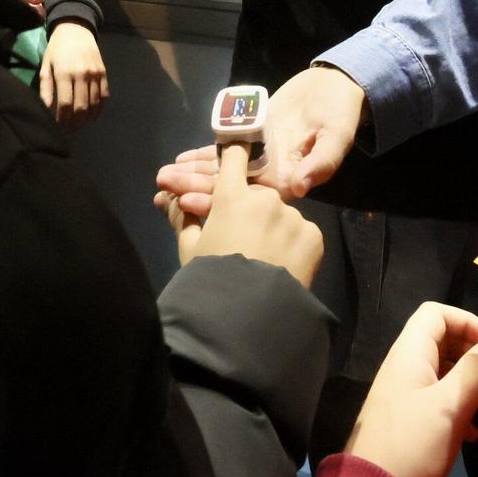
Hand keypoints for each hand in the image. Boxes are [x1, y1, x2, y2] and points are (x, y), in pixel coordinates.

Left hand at [39, 22, 107, 129]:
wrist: (76, 29)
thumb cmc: (56, 49)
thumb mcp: (46, 66)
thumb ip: (46, 89)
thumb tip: (45, 111)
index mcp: (64, 73)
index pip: (65, 104)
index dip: (62, 120)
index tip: (57, 129)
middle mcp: (82, 74)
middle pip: (81, 107)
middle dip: (74, 124)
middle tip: (68, 132)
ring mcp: (96, 74)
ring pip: (94, 104)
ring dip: (86, 120)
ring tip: (78, 127)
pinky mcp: (104, 74)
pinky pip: (104, 97)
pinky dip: (99, 110)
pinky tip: (91, 118)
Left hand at [153, 68, 366, 214]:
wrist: (334, 88)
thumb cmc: (340, 113)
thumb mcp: (338, 136)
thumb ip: (321, 162)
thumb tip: (299, 187)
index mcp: (288, 179)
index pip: (248, 199)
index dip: (218, 202)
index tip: (188, 202)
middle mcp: (269, 174)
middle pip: (227, 187)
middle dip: (194, 187)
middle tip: (162, 189)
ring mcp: (258, 158)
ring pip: (221, 171)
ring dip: (192, 174)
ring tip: (162, 178)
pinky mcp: (252, 140)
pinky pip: (224, 152)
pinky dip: (202, 156)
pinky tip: (179, 160)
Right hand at [159, 143, 322, 286]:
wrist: (250, 319)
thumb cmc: (211, 279)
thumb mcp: (190, 248)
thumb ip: (181, 216)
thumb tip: (164, 197)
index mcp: (232, 195)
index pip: (234, 157)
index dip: (231, 157)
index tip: (231, 161)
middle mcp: (266, 198)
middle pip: (256, 194)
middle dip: (245, 208)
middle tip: (234, 234)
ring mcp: (294, 217)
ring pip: (278, 215)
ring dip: (269, 226)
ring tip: (258, 256)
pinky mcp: (313, 237)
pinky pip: (297, 233)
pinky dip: (289, 243)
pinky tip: (278, 262)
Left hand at [344, 303, 477, 476]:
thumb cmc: (415, 443)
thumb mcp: (450, 405)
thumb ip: (474, 371)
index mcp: (409, 355)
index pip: (436, 314)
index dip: (469, 323)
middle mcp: (404, 368)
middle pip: (444, 343)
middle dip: (477, 357)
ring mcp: (404, 395)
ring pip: (445, 375)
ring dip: (474, 386)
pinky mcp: (408, 421)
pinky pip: (438, 401)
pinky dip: (461, 408)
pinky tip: (475, 433)